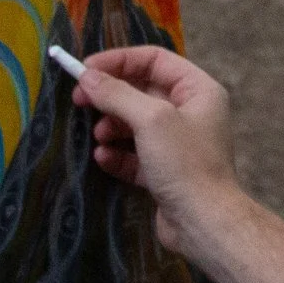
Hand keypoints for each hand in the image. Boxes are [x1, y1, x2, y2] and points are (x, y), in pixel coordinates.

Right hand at [72, 46, 243, 254]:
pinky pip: (135, 154)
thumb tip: (88, 76)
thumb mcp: (151, 120)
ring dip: (112, 127)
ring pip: (135, 123)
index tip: (86, 69)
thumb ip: (118, 94)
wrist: (203, 222)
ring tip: (98, 136)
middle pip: (142, 91)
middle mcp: (190, 112)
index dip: (119, 61)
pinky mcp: (165, 171)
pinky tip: (103, 159)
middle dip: (110, 96)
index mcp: (198, 90)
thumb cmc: (184, 162)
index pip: (155, 60)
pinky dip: (118, 154)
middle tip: (79, 101)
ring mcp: (177, 143)